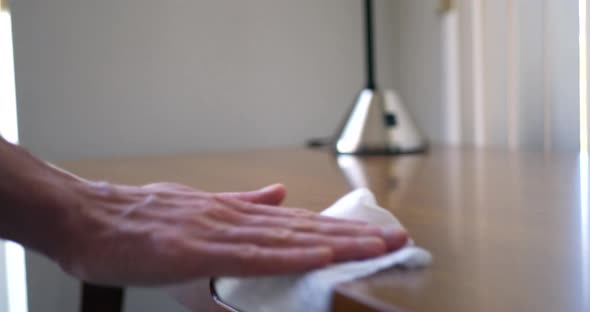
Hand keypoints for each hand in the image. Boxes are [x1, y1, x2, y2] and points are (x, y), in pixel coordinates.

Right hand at [52, 182, 407, 285]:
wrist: (88, 218)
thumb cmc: (138, 221)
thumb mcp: (198, 208)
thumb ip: (241, 205)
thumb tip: (279, 196)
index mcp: (233, 215)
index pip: (297, 225)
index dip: (339, 231)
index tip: (375, 236)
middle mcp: (233, 219)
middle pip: (304, 230)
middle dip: (353, 238)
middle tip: (398, 241)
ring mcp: (216, 232)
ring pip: (287, 240)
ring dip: (335, 244)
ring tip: (376, 248)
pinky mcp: (194, 250)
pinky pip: (251, 255)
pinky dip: (288, 256)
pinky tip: (319, 255)